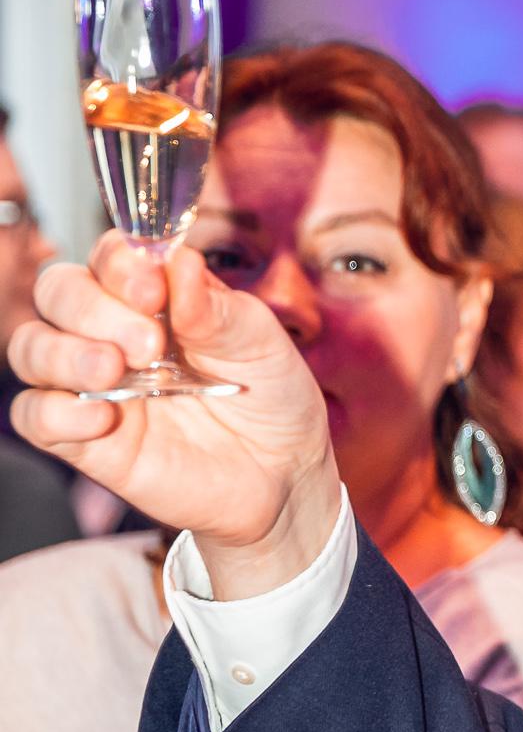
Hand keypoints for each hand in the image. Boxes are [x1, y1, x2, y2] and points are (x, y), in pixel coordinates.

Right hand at [8, 234, 340, 593]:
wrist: (283, 474)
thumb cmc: (269, 397)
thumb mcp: (260, 342)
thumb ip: (215, 306)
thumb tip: (177, 262)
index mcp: (154, 296)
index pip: (109, 257)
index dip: (121, 264)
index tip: (154, 288)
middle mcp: (112, 331)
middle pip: (57, 291)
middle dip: (92, 307)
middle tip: (149, 342)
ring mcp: (93, 384)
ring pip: (31, 347)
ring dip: (64, 353)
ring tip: (115, 371)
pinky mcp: (84, 439)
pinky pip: (33, 416)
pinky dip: (54, 412)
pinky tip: (103, 418)